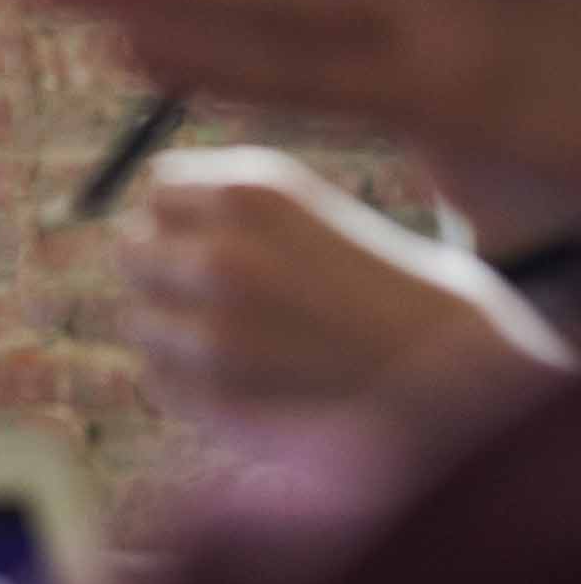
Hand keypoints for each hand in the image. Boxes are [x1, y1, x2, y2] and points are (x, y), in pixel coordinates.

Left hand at [115, 149, 565, 418]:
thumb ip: (217, 205)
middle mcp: (223, 253)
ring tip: (242, 341)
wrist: (452, 374)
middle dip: (164, 270)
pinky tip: (250, 380)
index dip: (183, 218)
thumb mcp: (306, 212)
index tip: (216, 240)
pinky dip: (188, 381)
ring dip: (174, 329)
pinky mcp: (212, 395)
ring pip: (136, 317)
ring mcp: (213, 328)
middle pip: (130, 248)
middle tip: (218, 296)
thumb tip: (133, 218)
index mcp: (250, 193)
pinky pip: (159, 376)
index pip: (156, 188)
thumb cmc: (377, 288)